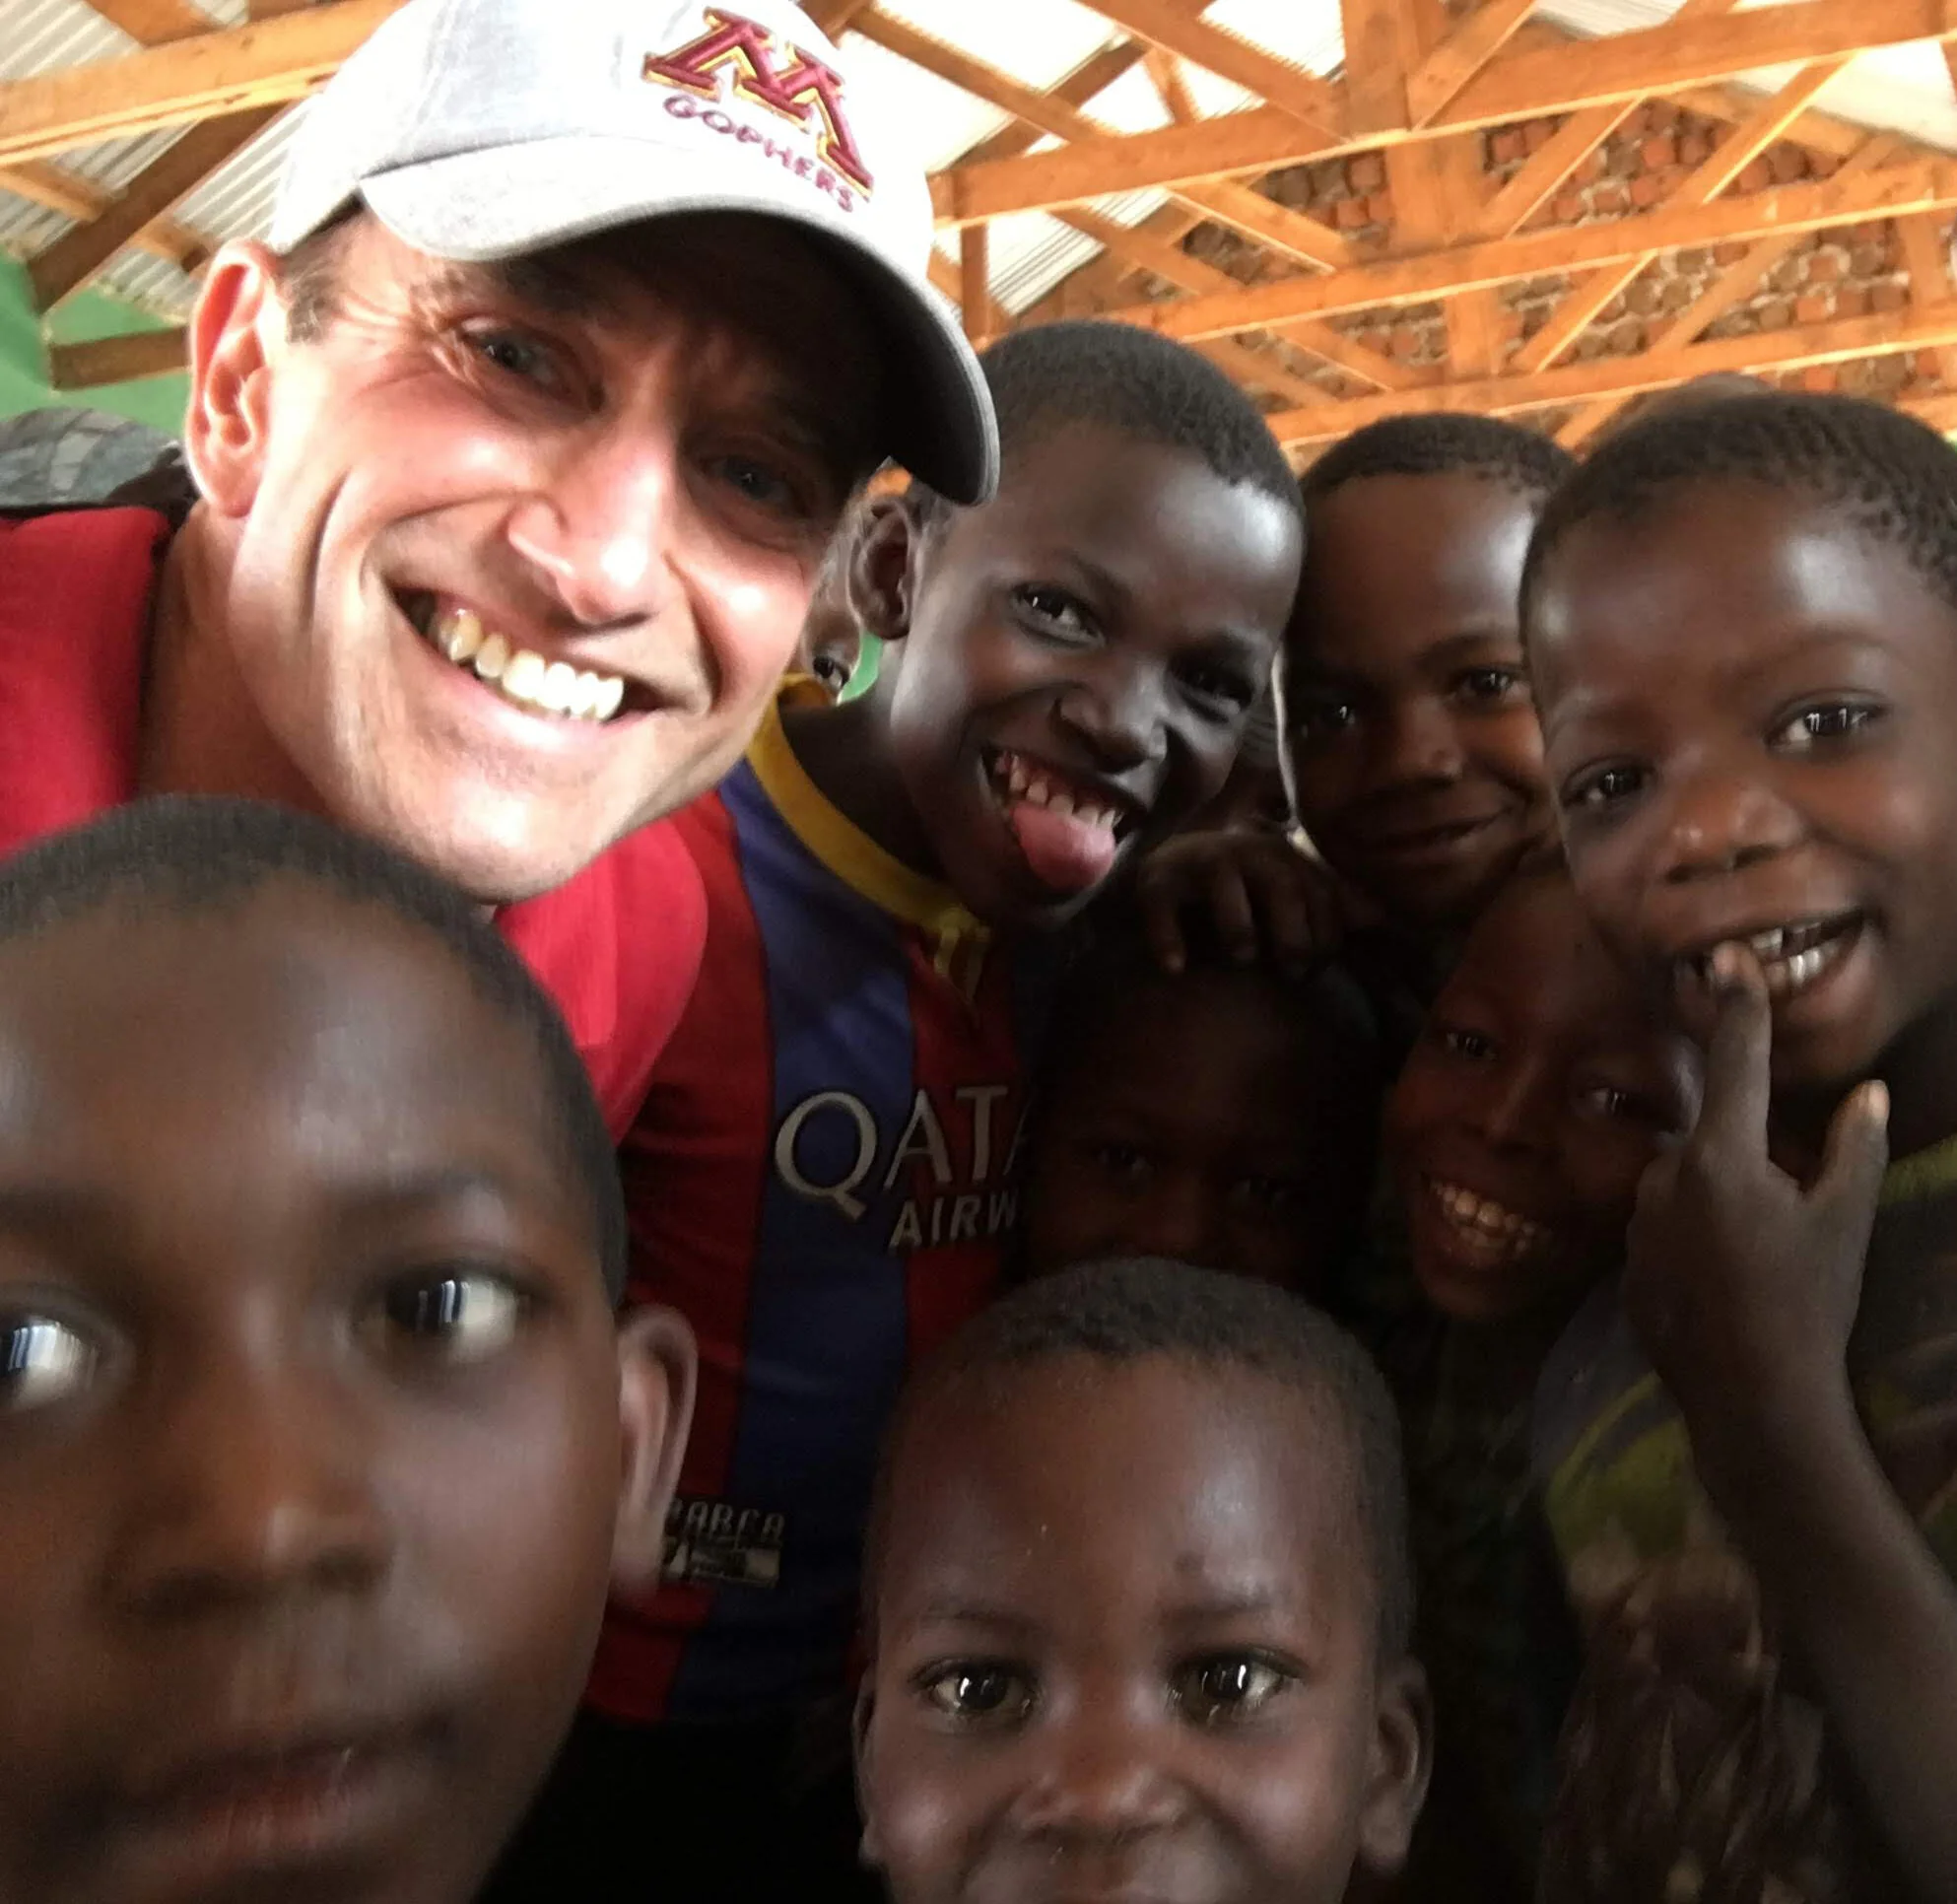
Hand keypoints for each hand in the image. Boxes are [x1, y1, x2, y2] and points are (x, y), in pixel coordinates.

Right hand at [1132, 827, 1361, 974]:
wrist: (1178, 862)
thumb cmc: (1250, 889)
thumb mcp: (1292, 891)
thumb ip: (1335, 905)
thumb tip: (1387, 918)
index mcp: (1287, 858)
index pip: (1319, 894)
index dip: (1325, 935)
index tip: (1317, 970)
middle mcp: (1247, 853)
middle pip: (1280, 886)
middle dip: (1291, 932)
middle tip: (1290, 972)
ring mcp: (1200, 863)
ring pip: (1225, 889)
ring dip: (1239, 927)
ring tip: (1242, 958)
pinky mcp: (1158, 881)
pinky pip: (1162, 908)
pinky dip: (1168, 939)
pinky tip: (1176, 969)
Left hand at [1624, 942, 1888, 1494]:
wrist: (1752, 1397)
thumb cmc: (1808, 1301)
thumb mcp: (1844, 1221)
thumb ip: (1854, 1149)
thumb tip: (1868, 1092)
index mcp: (1721, 1155)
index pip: (1735, 1065)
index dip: (1737, 1010)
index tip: (1727, 961)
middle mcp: (1664, 1177)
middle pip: (1709, 1142)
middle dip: (1744, 1164)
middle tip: (1783, 1222)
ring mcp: (1637, 1225)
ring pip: (1682, 1190)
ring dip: (1714, 1207)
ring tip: (1757, 1267)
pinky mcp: (1626, 1270)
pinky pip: (1664, 1238)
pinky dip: (1693, 1248)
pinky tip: (1725, 1289)